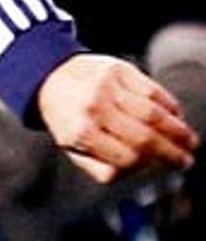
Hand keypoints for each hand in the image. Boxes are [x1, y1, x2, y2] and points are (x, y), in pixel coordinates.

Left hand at [37, 54, 197, 183]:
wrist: (49, 76)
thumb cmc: (66, 117)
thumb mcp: (71, 147)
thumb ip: (102, 165)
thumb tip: (141, 170)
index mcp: (80, 133)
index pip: (127, 158)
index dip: (148, 165)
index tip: (162, 168)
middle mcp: (94, 109)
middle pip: (145, 137)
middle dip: (172, 152)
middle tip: (187, 160)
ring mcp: (107, 88)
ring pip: (154, 114)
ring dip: (178, 131)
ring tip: (190, 141)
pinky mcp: (119, 70)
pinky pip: (153, 91)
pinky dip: (170, 106)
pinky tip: (176, 116)